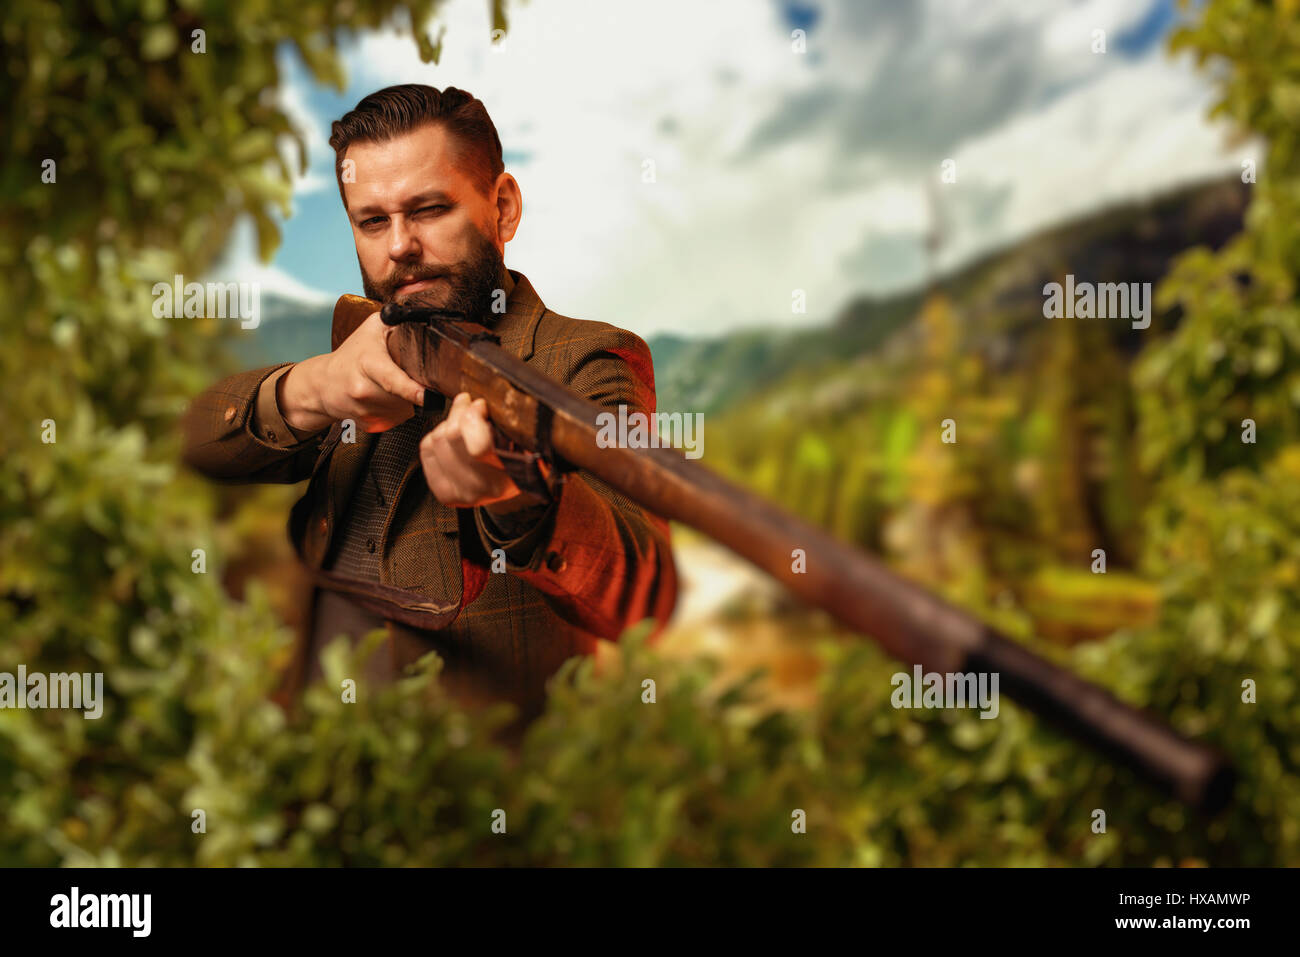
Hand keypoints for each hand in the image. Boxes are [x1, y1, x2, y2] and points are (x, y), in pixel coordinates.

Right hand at [277, 311, 426, 433]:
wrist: (323, 384)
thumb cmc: (352, 354)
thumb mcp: (371, 329)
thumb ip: (396, 320)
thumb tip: (424, 316)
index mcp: (367, 363)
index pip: (391, 379)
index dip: (411, 390)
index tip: (428, 397)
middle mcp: (363, 389)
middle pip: (404, 396)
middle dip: (414, 388)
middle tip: (407, 375)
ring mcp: (365, 410)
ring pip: (404, 409)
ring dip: (407, 399)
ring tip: (390, 385)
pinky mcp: (370, 424)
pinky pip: (397, 419)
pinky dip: (397, 409)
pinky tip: (384, 398)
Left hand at [419, 392, 526, 512]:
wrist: (511, 487)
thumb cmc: (522, 458)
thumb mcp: (526, 440)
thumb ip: (508, 425)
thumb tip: (477, 405)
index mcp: (507, 476)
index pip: (478, 446)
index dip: (474, 416)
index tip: (481, 406)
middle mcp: (480, 489)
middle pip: (452, 435)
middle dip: (461, 412)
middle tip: (473, 407)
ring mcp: (458, 493)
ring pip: (437, 438)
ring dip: (449, 424)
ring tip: (465, 426)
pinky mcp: (442, 491)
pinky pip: (426, 448)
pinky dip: (438, 436)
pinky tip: (454, 441)